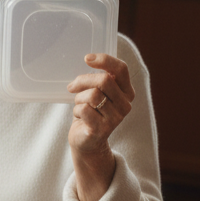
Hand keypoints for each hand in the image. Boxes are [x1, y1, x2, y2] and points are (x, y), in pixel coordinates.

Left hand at [66, 53, 135, 200]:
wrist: (87, 142)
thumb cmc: (90, 113)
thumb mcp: (97, 93)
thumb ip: (98, 79)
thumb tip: (89, 60)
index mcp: (126, 92)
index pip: (121, 69)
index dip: (104, 60)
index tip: (87, 58)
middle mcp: (125, 105)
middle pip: (103, 80)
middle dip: (83, 80)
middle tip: (72, 87)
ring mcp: (115, 118)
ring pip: (92, 95)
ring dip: (79, 98)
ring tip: (79, 105)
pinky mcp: (102, 129)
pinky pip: (84, 110)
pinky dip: (76, 110)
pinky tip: (79, 117)